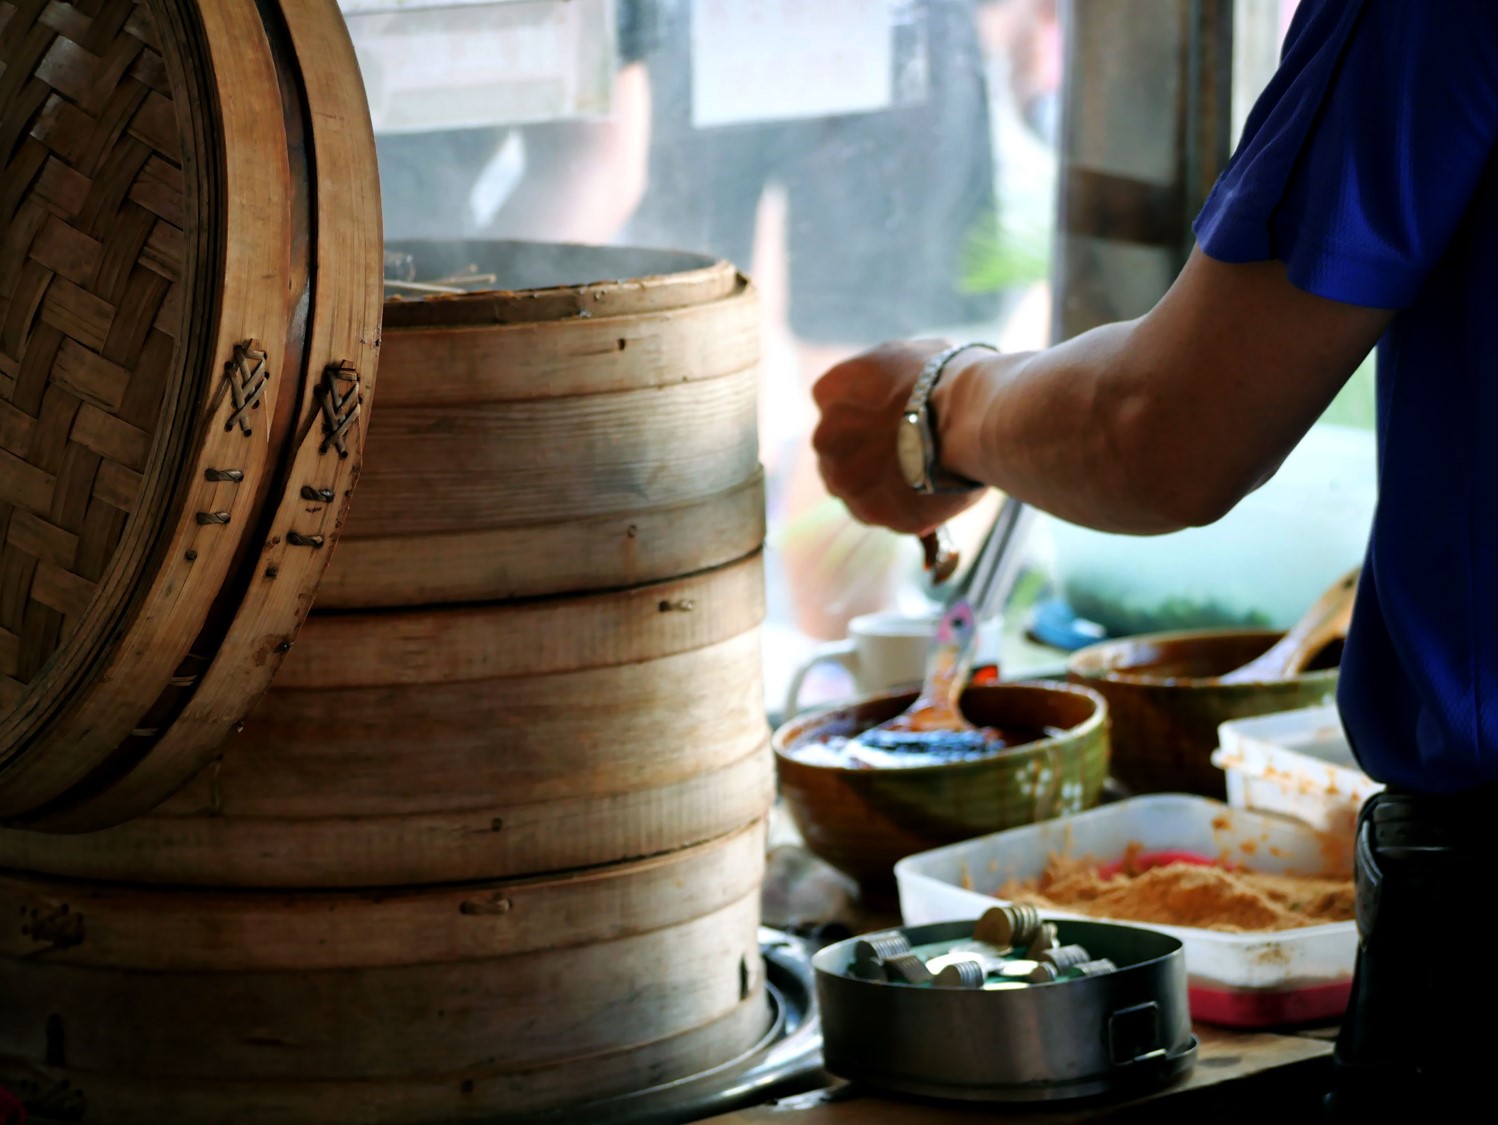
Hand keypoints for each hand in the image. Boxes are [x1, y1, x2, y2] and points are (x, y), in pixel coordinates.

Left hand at [811, 340, 986, 534]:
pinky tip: (932, 493)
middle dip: (867, 455)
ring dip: (882, 486)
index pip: (834, 406)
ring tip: (923, 475)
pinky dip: (905, 510)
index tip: (891, 420)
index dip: (866, 416)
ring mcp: (846, 480)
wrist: (970, 417)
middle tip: (907, 452)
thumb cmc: (948, 378)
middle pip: (839, 453)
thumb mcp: (909, 356)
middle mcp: (825, 437)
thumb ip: (887, 379)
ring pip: (857, 489)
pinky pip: (886, 514)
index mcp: (831, 390)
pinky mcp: (873, 512)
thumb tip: (899, 389)